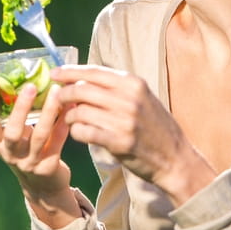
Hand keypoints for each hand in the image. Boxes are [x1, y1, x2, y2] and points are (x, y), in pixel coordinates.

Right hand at [0, 78, 78, 215]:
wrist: (42, 185)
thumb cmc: (25, 147)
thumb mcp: (13, 133)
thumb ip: (14, 111)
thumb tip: (21, 72)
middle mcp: (8, 154)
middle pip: (13, 132)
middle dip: (21, 108)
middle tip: (30, 86)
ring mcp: (28, 163)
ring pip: (39, 136)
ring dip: (48, 112)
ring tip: (57, 92)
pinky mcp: (48, 167)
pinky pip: (57, 142)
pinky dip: (63, 123)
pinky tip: (70, 107)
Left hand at [53, 65, 215, 203]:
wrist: (175, 158)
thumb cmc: (155, 127)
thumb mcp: (142, 97)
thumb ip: (116, 87)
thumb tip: (82, 77)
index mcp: (133, 83)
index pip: (94, 71)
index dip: (70, 71)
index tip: (55, 73)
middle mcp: (128, 99)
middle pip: (82, 89)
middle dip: (64, 93)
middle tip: (57, 98)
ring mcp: (124, 121)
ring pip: (80, 111)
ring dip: (70, 116)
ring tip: (72, 119)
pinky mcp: (119, 142)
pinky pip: (84, 132)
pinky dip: (77, 132)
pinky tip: (80, 133)